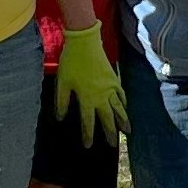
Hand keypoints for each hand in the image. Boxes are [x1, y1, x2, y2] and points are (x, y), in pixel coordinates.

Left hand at [50, 24, 128, 147]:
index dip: (88, 134)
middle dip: (110, 132)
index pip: (88, 121)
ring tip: (127, 132)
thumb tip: (60, 118)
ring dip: (122, 121)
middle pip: (107, 118)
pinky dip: (124, 103)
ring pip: (118, 108)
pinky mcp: (114, 79)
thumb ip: (62, 101)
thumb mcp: (62, 82)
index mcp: (87, 97)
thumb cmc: (71, 62)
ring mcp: (110, 87)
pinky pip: (122, 94)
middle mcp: (101, 95)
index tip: (88, 146)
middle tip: (112, 144)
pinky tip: (126, 108)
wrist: (85, 42)